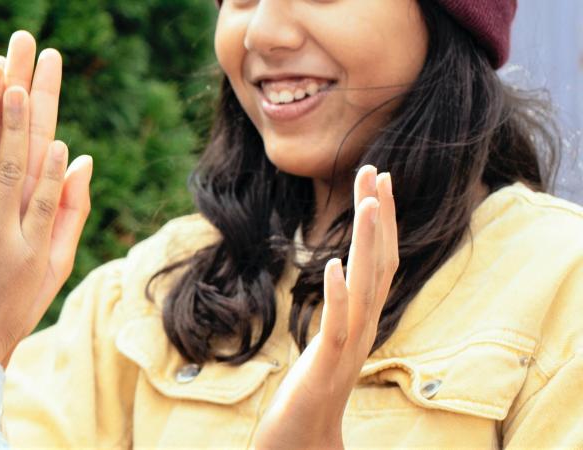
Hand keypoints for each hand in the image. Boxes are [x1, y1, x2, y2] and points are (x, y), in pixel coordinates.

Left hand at [253, 166, 398, 449]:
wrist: (305, 441)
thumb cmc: (313, 393)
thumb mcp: (329, 343)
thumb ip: (339, 314)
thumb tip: (339, 283)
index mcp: (362, 319)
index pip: (378, 262)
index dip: (381, 222)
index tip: (376, 182)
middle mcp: (364, 327)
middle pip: (378, 264)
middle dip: (377, 216)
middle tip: (373, 170)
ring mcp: (349, 346)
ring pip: (366, 288)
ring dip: (367, 243)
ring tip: (367, 201)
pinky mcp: (327, 366)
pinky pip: (337, 327)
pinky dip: (338, 295)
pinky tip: (332, 265)